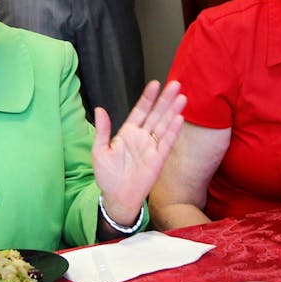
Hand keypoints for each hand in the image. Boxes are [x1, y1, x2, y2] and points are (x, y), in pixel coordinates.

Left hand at [93, 80, 185, 225]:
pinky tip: (179, 118)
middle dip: (165, 99)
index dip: (148, 98)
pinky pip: (166, 142)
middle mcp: (142, 137)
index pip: (140, 111)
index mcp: (128, 132)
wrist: (117, 197)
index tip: (155, 84)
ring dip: (172, 111)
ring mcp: (151, 147)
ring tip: (181, 97)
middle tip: (175, 84)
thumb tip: (99, 109)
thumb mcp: (100, 151)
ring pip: (164, 125)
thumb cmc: (107, 175)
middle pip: (156, 114)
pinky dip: (173, 130)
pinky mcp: (158, 159)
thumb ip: (103, 130)